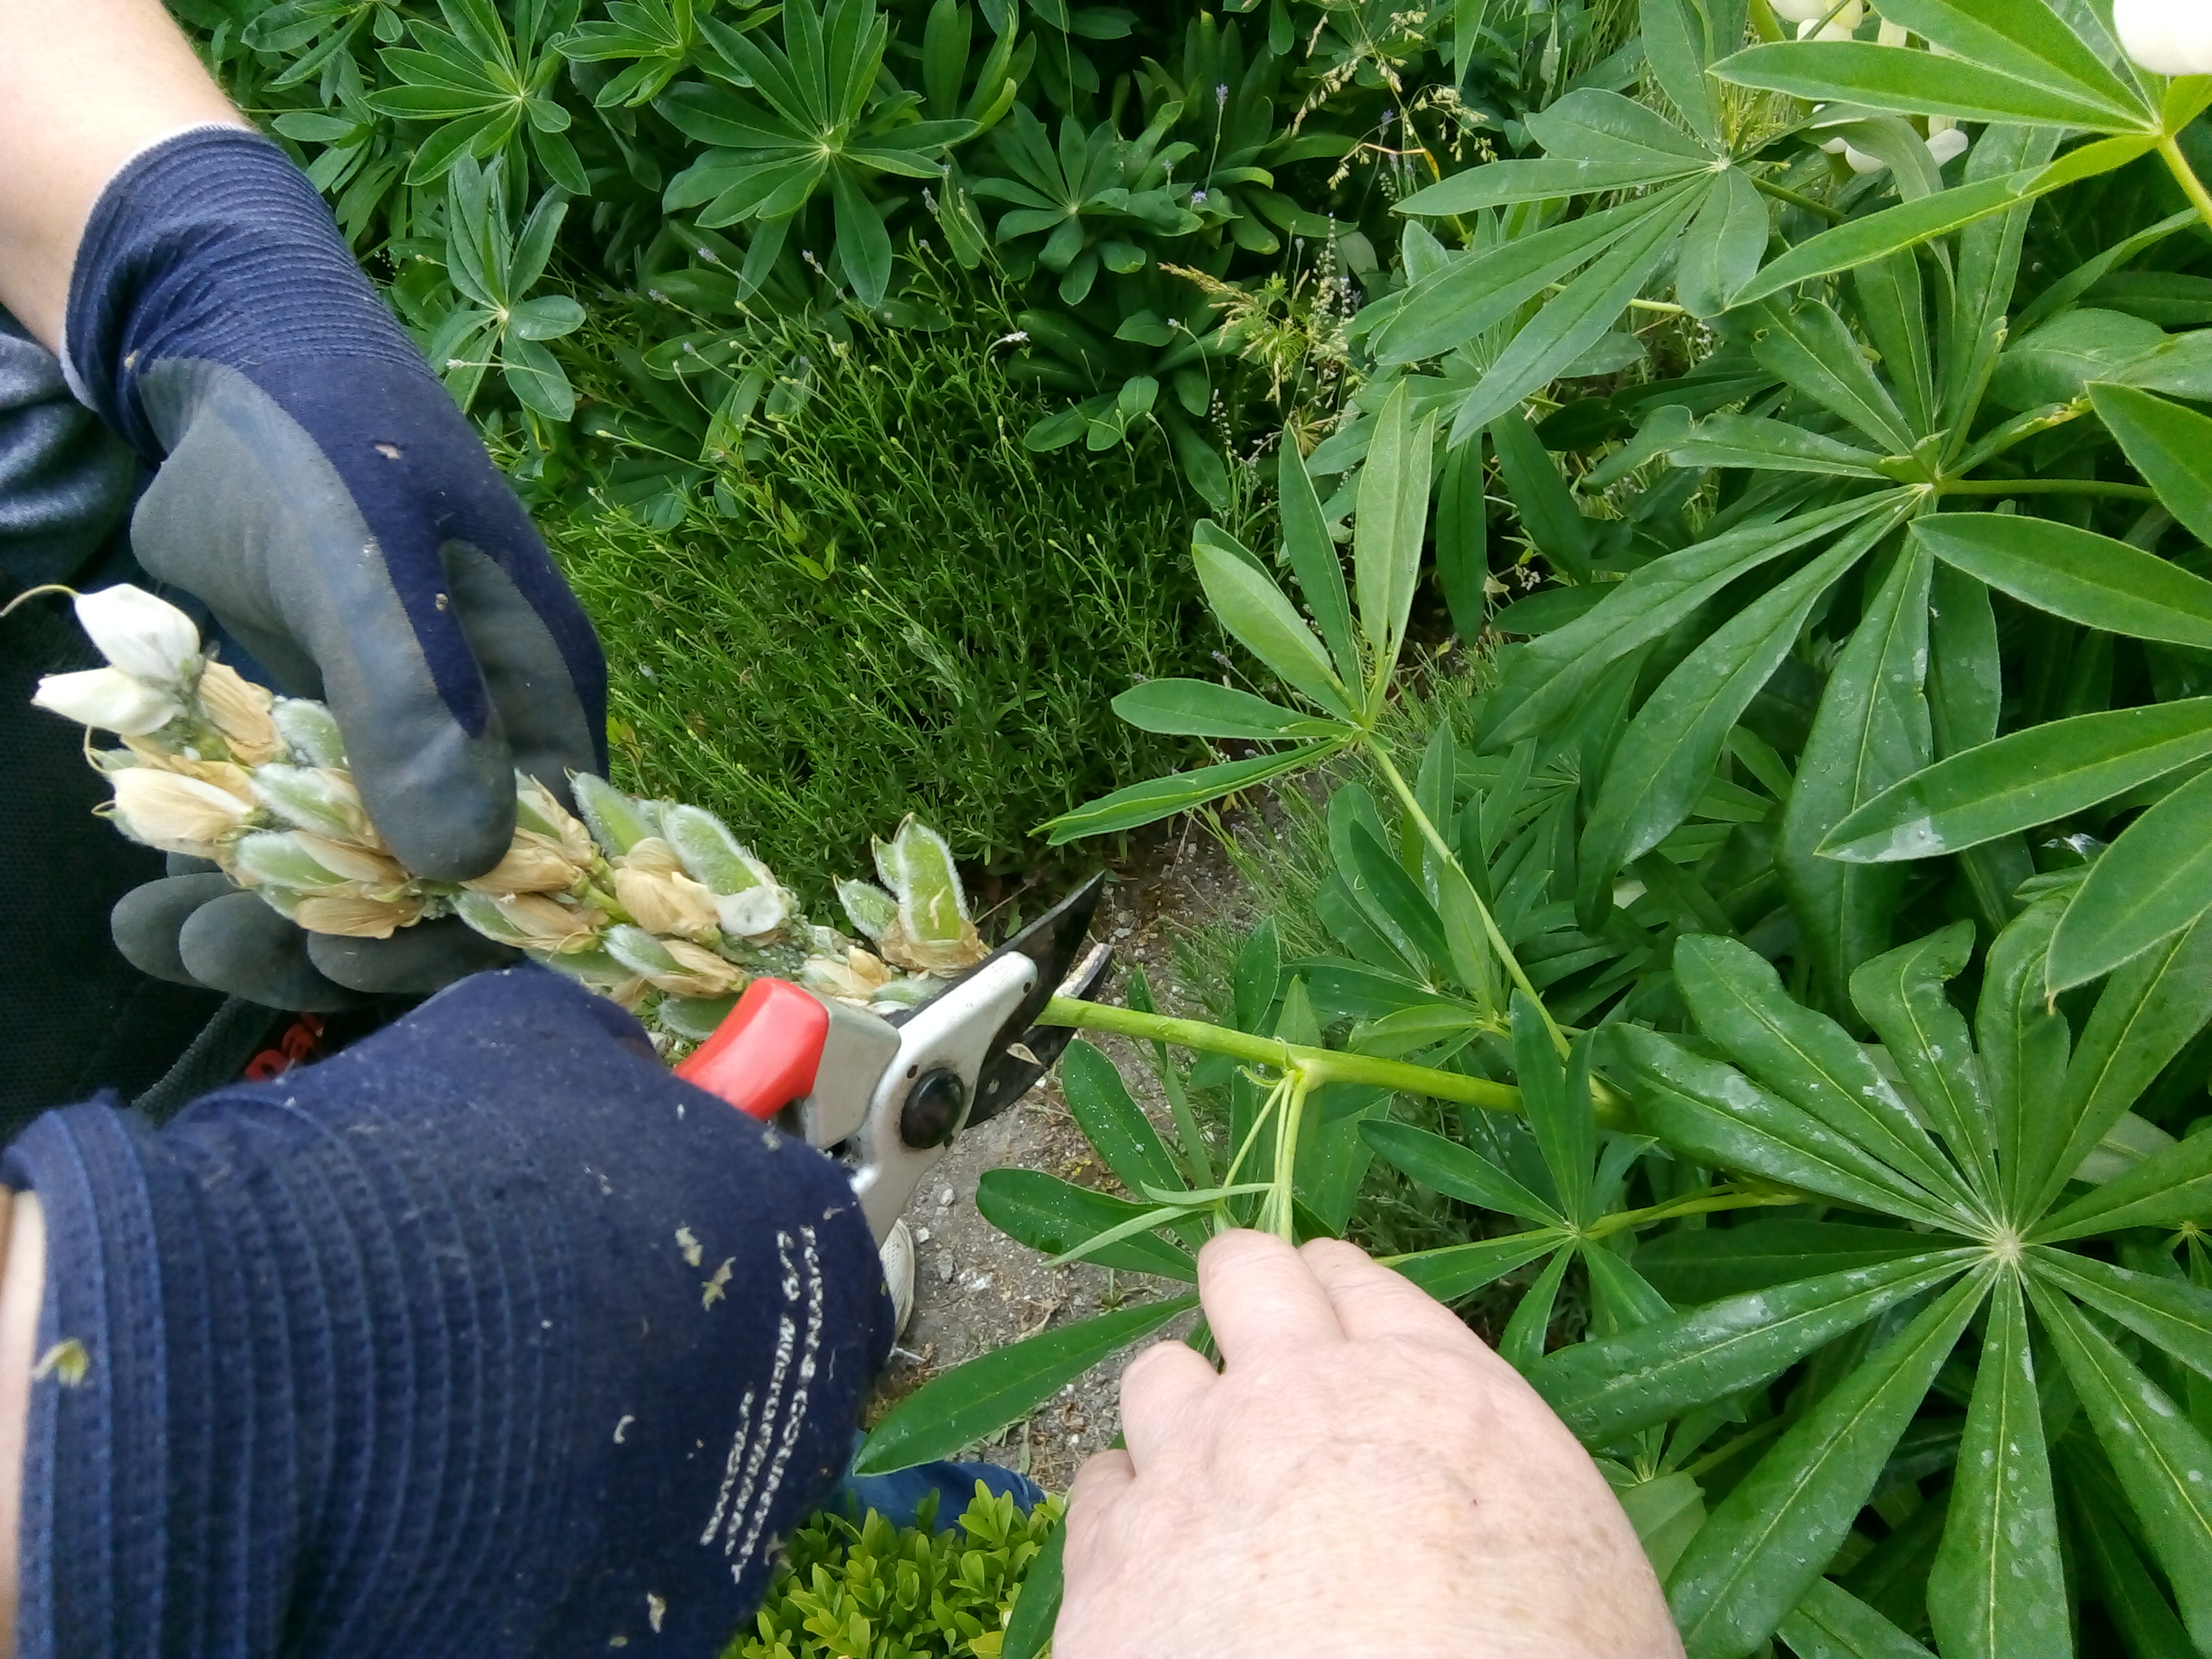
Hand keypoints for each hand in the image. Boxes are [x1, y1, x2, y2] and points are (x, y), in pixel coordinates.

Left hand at [67, 128, 605, 1005]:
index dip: (462, 933)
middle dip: (340, 941)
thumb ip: (411, 701)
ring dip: (265, 925)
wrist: (228, 347)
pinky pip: (287, 838)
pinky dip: (220, 880)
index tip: (352, 957)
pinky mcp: (318, 732)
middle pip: (443, 894)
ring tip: (157, 933)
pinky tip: (144, 902)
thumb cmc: (321, 433)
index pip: (543, 863)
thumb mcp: (362, 557)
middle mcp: (488, 733)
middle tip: (224, 950)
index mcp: (542, 699)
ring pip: (356, 880)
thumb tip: (463, 867)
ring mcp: (399, 737)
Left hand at [1056, 1231, 1681, 1658]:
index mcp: (1432, 1393)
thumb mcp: (1574, 1556)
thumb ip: (1498, 1481)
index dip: (1342, 1301)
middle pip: (1246, 1274)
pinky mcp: (1113, 1565)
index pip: (1365, 1289)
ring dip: (1184, 1413)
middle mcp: (1297, 1399)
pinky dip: (1127, 1515)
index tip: (1334, 1321)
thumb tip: (1477, 1503)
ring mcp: (1192, 1473)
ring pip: (1158, 1378)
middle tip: (1259, 1355)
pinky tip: (1157, 1556)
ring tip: (1210, 1469)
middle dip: (1248, 1296)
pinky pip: (1096, 1494)